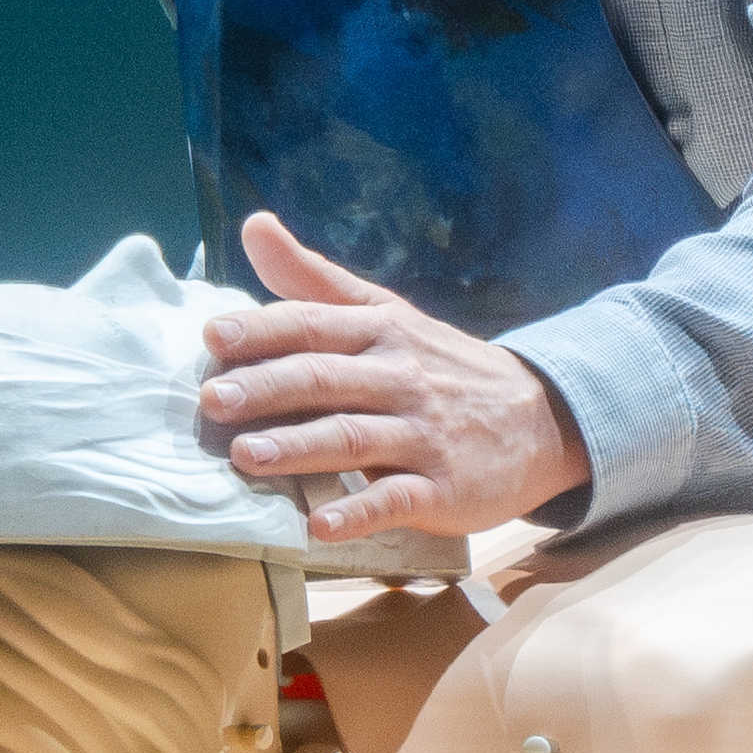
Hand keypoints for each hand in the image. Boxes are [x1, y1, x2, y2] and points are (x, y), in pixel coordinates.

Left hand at [197, 212, 591, 545]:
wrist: (540, 418)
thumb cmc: (440, 365)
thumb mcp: (385, 313)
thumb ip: (315, 279)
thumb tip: (253, 226)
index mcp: (380, 333)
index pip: (314, 324)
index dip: (263, 329)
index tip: (212, 337)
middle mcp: (400, 378)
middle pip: (326, 379)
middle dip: (268, 388)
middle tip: (213, 400)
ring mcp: (423, 436)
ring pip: (354, 437)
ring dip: (299, 447)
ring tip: (247, 457)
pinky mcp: (444, 489)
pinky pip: (398, 500)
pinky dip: (359, 512)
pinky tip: (320, 526)